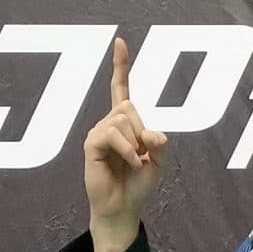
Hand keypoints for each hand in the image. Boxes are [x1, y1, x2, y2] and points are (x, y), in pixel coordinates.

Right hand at [82, 36, 168, 251]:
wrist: (123, 208)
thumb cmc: (138, 185)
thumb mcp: (160, 163)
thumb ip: (160, 144)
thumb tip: (150, 132)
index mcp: (124, 123)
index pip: (121, 89)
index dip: (121, 66)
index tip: (121, 42)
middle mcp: (109, 123)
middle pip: (128, 106)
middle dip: (142, 130)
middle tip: (143, 155)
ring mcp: (98, 132)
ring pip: (122, 118)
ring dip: (136, 143)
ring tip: (135, 163)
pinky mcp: (91, 144)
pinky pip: (113, 134)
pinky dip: (128, 150)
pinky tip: (132, 164)